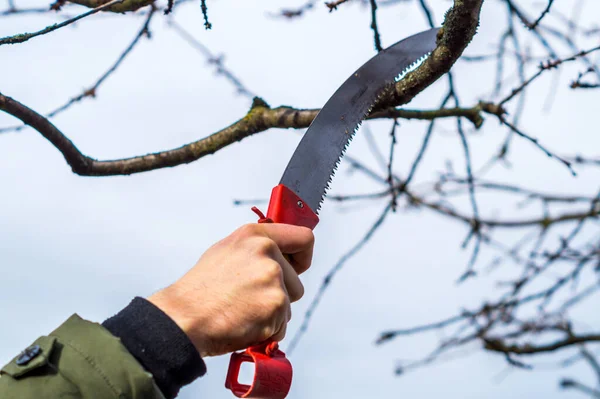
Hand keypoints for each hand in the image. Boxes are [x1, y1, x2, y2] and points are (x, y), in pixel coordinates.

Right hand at [147, 223, 313, 356]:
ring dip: (273, 313)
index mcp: (255, 235)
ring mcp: (273, 278)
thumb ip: (256, 248)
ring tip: (242, 310)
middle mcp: (267, 252)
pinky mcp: (275, 304)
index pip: (304, 238)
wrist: (184, 317)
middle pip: (297, 281)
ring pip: (289, 304)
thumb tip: (279, 252)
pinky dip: (266, 330)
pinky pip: (282, 324)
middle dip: (280, 294)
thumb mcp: (226, 251)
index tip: (297, 267)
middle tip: (249, 299)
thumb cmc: (200, 290)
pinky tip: (243, 323)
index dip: (302, 256)